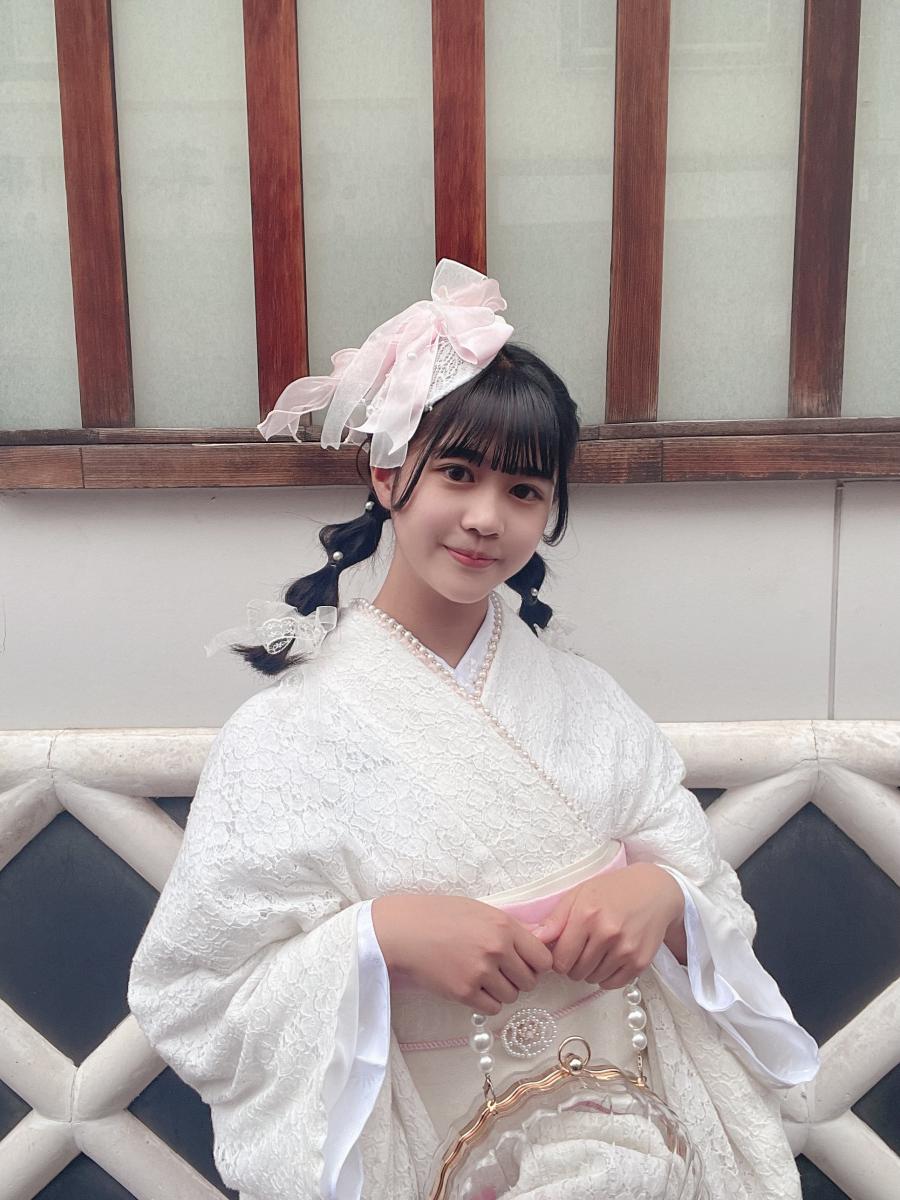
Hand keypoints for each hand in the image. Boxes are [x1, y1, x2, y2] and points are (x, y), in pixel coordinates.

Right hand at [372, 893, 553, 1014]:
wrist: (404, 931)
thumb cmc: (441, 915)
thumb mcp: (480, 911)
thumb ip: (510, 928)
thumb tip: (539, 944)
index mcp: (504, 926)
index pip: (543, 959)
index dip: (536, 964)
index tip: (525, 963)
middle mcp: (496, 949)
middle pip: (530, 981)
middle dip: (518, 978)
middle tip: (501, 970)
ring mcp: (480, 972)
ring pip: (511, 996)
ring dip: (501, 990)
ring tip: (482, 976)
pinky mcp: (464, 992)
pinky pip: (492, 1008)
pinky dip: (486, 1001)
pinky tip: (473, 986)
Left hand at [532, 863, 684, 989]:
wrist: (654, 891)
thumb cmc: (612, 890)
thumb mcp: (579, 895)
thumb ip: (555, 920)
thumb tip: (534, 940)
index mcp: (587, 916)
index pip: (560, 960)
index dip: (557, 959)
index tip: (562, 951)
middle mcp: (607, 934)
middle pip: (576, 972)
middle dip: (573, 965)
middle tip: (581, 949)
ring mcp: (626, 950)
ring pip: (593, 979)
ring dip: (590, 971)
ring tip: (596, 951)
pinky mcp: (640, 962)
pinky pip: (613, 984)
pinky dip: (607, 976)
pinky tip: (609, 959)